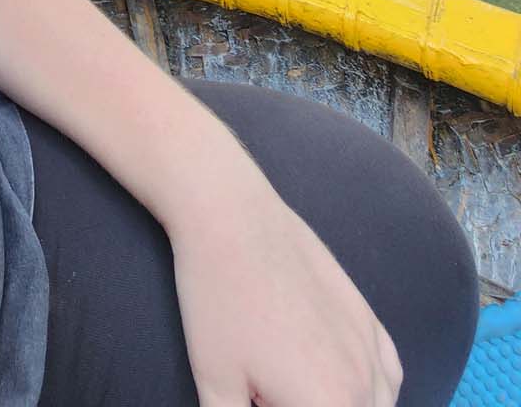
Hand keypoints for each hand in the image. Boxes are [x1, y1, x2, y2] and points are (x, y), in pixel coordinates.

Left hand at [171, 180, 403, 406]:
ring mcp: (373, 348)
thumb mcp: (216, 386)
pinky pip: (388, 378)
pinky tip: (337, 387)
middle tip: (268, 394)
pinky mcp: (370, 318)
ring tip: (290, 390)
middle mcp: (366, 386)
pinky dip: (372, 395)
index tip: (260, 403)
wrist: (231, 216)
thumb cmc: (218, 301)